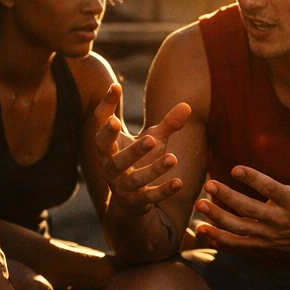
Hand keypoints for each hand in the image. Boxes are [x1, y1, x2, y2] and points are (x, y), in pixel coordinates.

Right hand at [91, 86, 190, 213]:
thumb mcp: (153, 139)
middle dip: (133, 150)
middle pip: (116, 159)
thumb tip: (187, 105)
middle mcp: (110, 167)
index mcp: (107, 148)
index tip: (116, 87)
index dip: (106, 105)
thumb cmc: (139, 161)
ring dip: (153, 170)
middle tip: (150, 139)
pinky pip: (150, 197)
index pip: (101, 124)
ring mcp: (122, 186)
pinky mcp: (136, 201)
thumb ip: (167, 124)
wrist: (129, 200)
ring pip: (135, 179)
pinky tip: (179, 182)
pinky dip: (164, 190)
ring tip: (173, 158)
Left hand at [193, 127, 289, 250]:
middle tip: (208, 184)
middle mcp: (280, 219)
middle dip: (228, 198)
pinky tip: (202, 228)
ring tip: (200, 204)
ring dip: (218, 217)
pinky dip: (220, 238)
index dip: (253, 179)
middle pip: (250, 209)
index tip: (234, 168)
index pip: (271, 189)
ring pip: (240, 228)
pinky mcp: (264, 243)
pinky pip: (239, 243)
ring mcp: (271, 234)